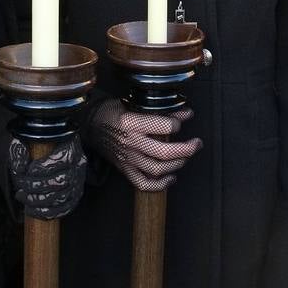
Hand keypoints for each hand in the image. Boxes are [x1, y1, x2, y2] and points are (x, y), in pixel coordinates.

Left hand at [8, 135, 86, 219]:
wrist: (54, 143)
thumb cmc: (39, 142)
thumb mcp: (26, 139)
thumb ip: (20, 152)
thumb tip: (20, 170)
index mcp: (68, 148)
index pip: (53, 163)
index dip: (35, 172)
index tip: (22, 175)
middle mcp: (78, 165)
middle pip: (58, 183)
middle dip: (35, 190)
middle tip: (20, 192)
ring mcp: (79, 181)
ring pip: (62, 198)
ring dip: (40, 203)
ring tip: (25, 200)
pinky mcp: (76, 193)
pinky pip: (66, 208)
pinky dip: (49, 213)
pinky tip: (35, 211)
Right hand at [85, 98, 201, 191]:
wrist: (90, 123)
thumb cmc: (112, 110)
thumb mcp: (132, 102)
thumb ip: (157, 110)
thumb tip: (184, 112)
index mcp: (131, 122)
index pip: (164, 126)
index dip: (178, 122)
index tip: (184, 117)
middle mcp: (130, 142)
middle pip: (164, 152)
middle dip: (187, 149)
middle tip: (197, 143)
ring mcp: (127, 158)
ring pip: (158, 169)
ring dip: (177, 164)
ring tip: (185, 156)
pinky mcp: (125, 169)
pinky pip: (144, 183)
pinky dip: (160, 185)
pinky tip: (171, 177)